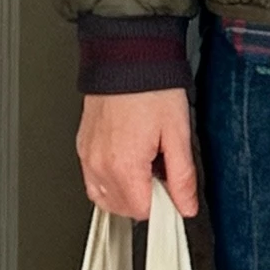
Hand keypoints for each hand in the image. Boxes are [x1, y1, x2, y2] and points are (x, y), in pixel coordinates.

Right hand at [78, 89, 198, 221]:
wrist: (126, 59)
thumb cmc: (151, 88)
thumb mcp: (178, 133)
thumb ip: (182, 176)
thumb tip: (186, 205)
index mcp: (124, 165)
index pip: (142, 211)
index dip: (163, 205)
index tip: (172, 191)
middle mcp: (100, 164)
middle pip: (123, 208)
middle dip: (145, 199)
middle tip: (161, 173)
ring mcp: (88, 156)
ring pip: (105, 199)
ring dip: (126, 194)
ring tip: (144, 168)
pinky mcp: (83, 147)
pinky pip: (92, 181)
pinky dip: (109, 181)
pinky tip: (127, 163)